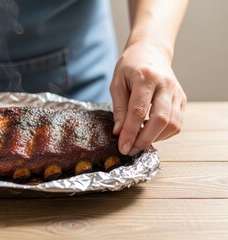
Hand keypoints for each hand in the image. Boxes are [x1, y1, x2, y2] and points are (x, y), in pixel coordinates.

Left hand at [110, 39, 186, 155]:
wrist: (150, 52)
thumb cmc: (130, 67)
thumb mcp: (117, 83)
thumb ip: (118, 108)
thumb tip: (119, 132)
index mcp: (146, 77)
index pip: (138, 110)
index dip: (130, 132)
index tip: (123, 147)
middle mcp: (166, 85)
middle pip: (160, 119)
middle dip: (144, 139)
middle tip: (131, 149)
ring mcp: (177, 92)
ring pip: (172, 124)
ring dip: (155, 138)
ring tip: (139, 141)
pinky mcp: (182, 100)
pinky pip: (178, 123)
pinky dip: (164, 134)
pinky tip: (150, 133)